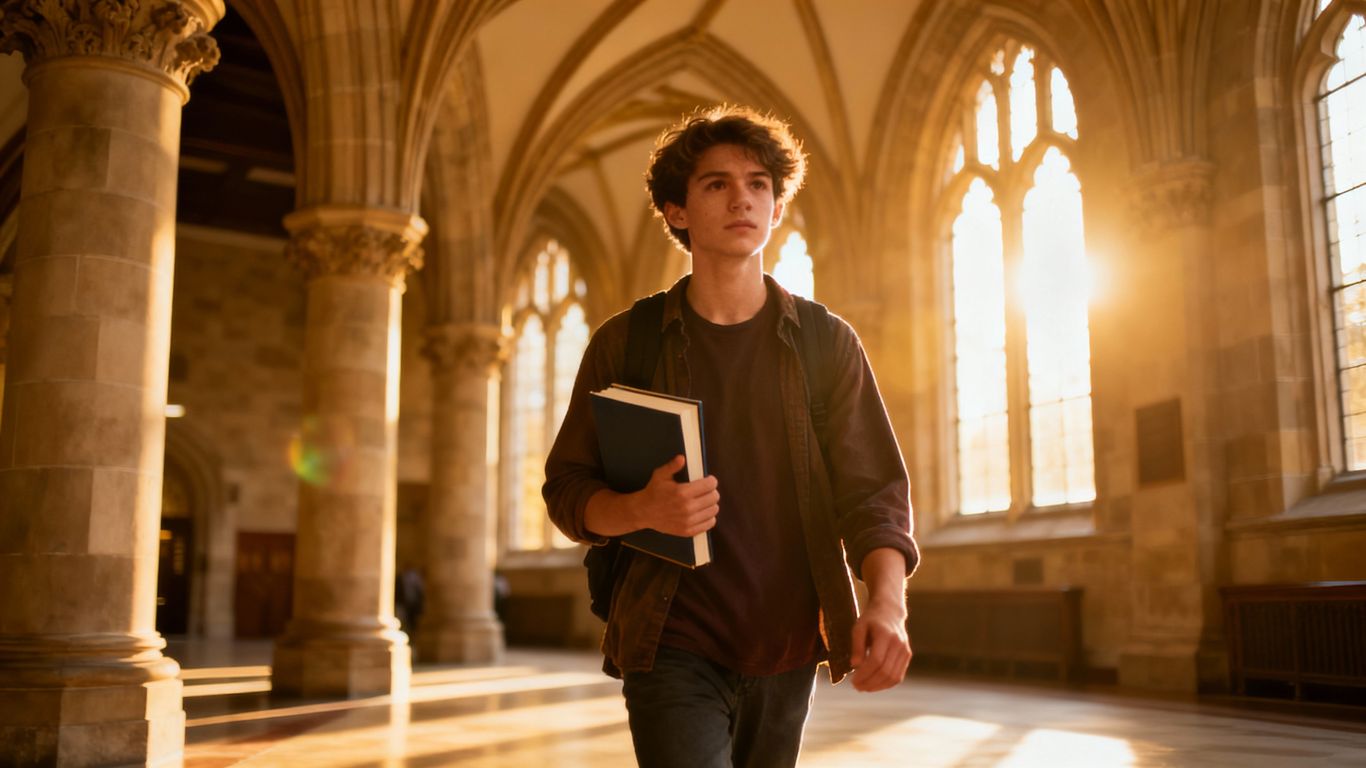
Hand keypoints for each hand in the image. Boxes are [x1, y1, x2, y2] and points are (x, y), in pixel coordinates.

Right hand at [584, 455, 718, 537]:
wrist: (644, 512)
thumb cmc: (654, 492)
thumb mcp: (660, 475)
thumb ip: (672, 466)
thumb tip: (682, 458)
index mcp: (683, 492)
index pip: (710, 485)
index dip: (711, 481)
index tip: (708, 480)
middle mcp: (688, 508)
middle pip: (714, 497)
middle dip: (712, 491)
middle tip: (705, 491)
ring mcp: (688, 521)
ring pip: (713, 510)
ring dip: (711, 504)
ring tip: (703, 501)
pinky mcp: (688, 531)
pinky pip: (709, 524)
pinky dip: (709, 517)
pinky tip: (702, 512)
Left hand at [849, 596, 910, 691]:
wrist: (890, 611)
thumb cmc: (871, 619)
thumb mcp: (859, 627)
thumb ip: (857, 646)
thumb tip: (855, 665)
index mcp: (885, 634)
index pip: (876, 660)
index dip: (864, 674)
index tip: (853, 681)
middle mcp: (898, 643)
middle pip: (885, 671)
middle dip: (869, 682)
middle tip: (856, 687)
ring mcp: (905, 650)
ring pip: (893, 677)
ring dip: (878, 686)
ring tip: (864, 688)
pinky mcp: (907, 656)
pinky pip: (898, 676)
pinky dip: (886, 684)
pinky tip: (874, 685)